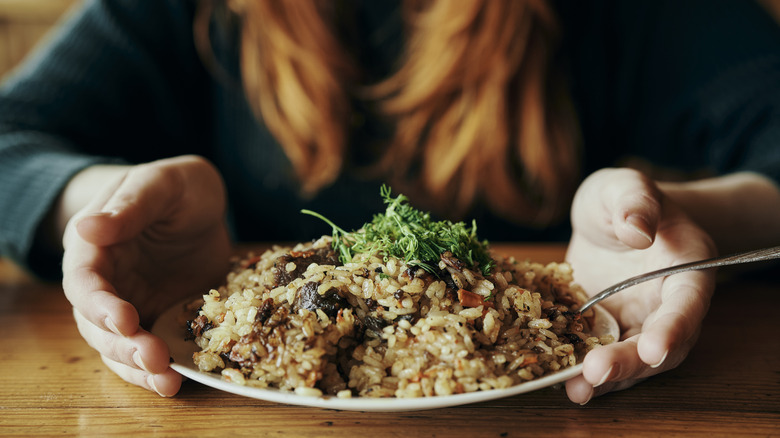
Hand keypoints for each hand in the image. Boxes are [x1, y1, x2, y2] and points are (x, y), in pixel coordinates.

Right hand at [61, 155, 231, 395]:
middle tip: (153, 357)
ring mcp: (130, 303)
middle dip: (122, 344)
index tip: (125, 319)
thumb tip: (86, 229)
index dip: (100, 304)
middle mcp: (105, 281)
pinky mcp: (157, 318)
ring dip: (138, 366)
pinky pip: (148, 350)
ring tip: (167, 381)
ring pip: (118, 345)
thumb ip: (132, 206)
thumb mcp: (162, 184)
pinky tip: (174, 382)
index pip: (85, 281)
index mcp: (94, 246)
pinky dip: (155, 370)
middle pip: (97, 324)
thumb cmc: (179, 187)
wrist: (201, 205)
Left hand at [564, 168, 716, 403]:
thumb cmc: (625, 198)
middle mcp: (668, 305)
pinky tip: (559, 380)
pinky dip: (582, 370)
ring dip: (606, 379)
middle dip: (629, 363)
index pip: (687, 305)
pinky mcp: (608, 330)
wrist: (611, 217)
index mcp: (688, 269)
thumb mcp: (625, 186)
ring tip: (575, 390)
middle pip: (659, 345)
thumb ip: (634, 202)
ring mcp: (637, 322)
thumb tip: (637, 230)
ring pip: (631, 360)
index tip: (654, 348)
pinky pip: (600, 355)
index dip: (673, 329)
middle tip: (595, 374)